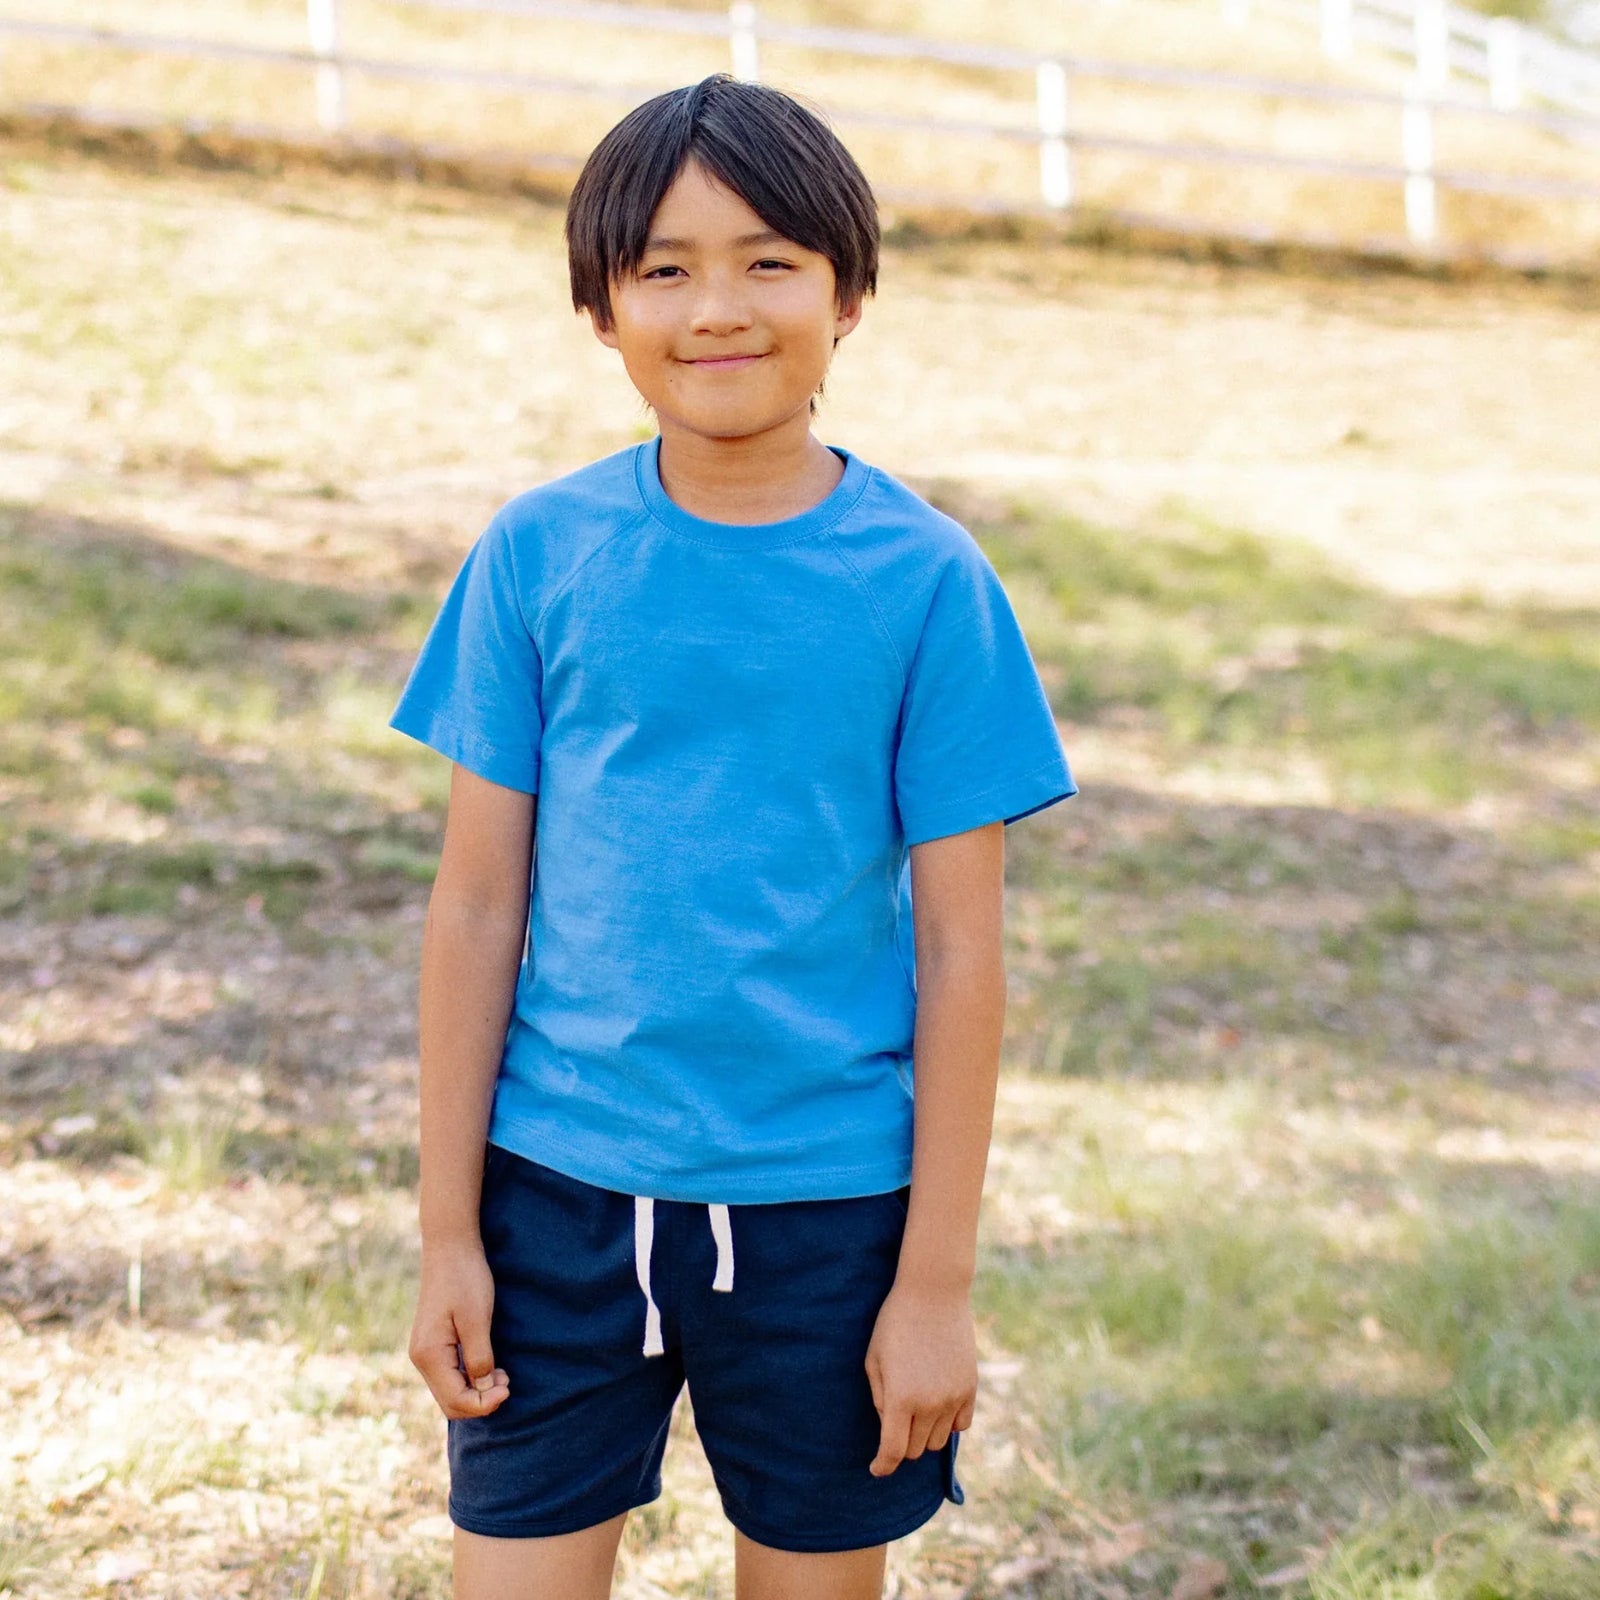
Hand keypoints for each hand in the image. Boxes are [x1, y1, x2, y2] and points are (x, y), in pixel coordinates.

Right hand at [409, 1237, 510, 1418]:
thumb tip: (486, 1390)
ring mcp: (425, 1351)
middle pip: (450, 1402)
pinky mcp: (434, 1344)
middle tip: (508, 1385)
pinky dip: (470, 1378)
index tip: (508, 1390)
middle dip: (480, 1402)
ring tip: (503, 1377)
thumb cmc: (465, 1278)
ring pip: (450, 1390)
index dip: (483, 1404)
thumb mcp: (477, 1318)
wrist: (450, 1246)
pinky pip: (451, 1374)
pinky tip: (490, 1368)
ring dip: (476, 1391)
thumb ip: (480, 1357)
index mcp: (429, 1354)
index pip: (455, 1400)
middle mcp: (421, 1358)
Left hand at [863, 1278, 977, 1476]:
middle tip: (894, 1422)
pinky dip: (947, 1424)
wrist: (934, 1293)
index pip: (892, 1451)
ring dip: (924, 1434)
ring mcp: (953, 1397)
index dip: (882, 1466)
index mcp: (901, 1398)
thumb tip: (889, 1428)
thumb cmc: (895, 1323)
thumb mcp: (874, 1359)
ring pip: (937, 1441)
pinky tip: (937, 1407)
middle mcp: (930, 1404)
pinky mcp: (970, 1388)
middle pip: (914, 1449)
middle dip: (901, 1444)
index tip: (875, 1469)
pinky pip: (961, 1425)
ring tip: (915, 1409)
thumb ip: (880, 1399)